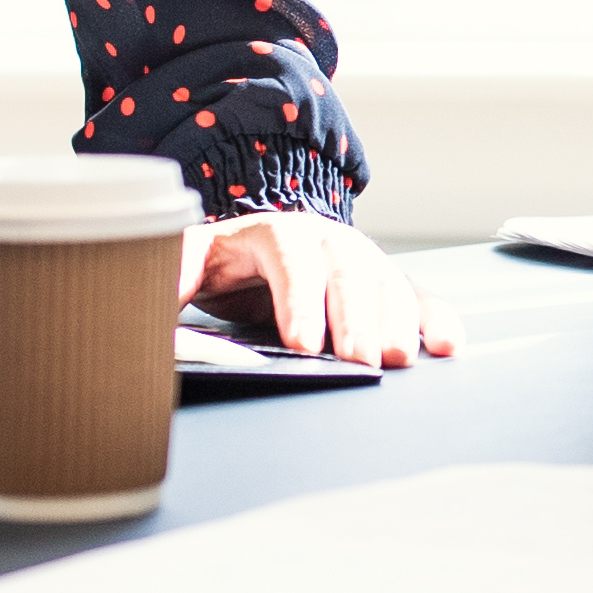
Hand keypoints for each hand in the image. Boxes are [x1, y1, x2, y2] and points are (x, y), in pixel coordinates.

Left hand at [189, 213, 462, 366]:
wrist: (244, 260)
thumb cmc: (213, 274)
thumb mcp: (182, 271)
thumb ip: (165, 281)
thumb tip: (146, 296)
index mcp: (266, 230)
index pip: (288, 254)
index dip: (299, 298)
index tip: (302, 344)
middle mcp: (319, 238)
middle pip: (345, 267)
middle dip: (355, 316)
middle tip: (359, 362)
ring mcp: (355, 260)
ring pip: (384, 281)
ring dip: (397, 320)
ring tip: (398, 361)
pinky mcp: (380, 287)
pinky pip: (414, 298)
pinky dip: (433, 320)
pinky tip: (446, 346)